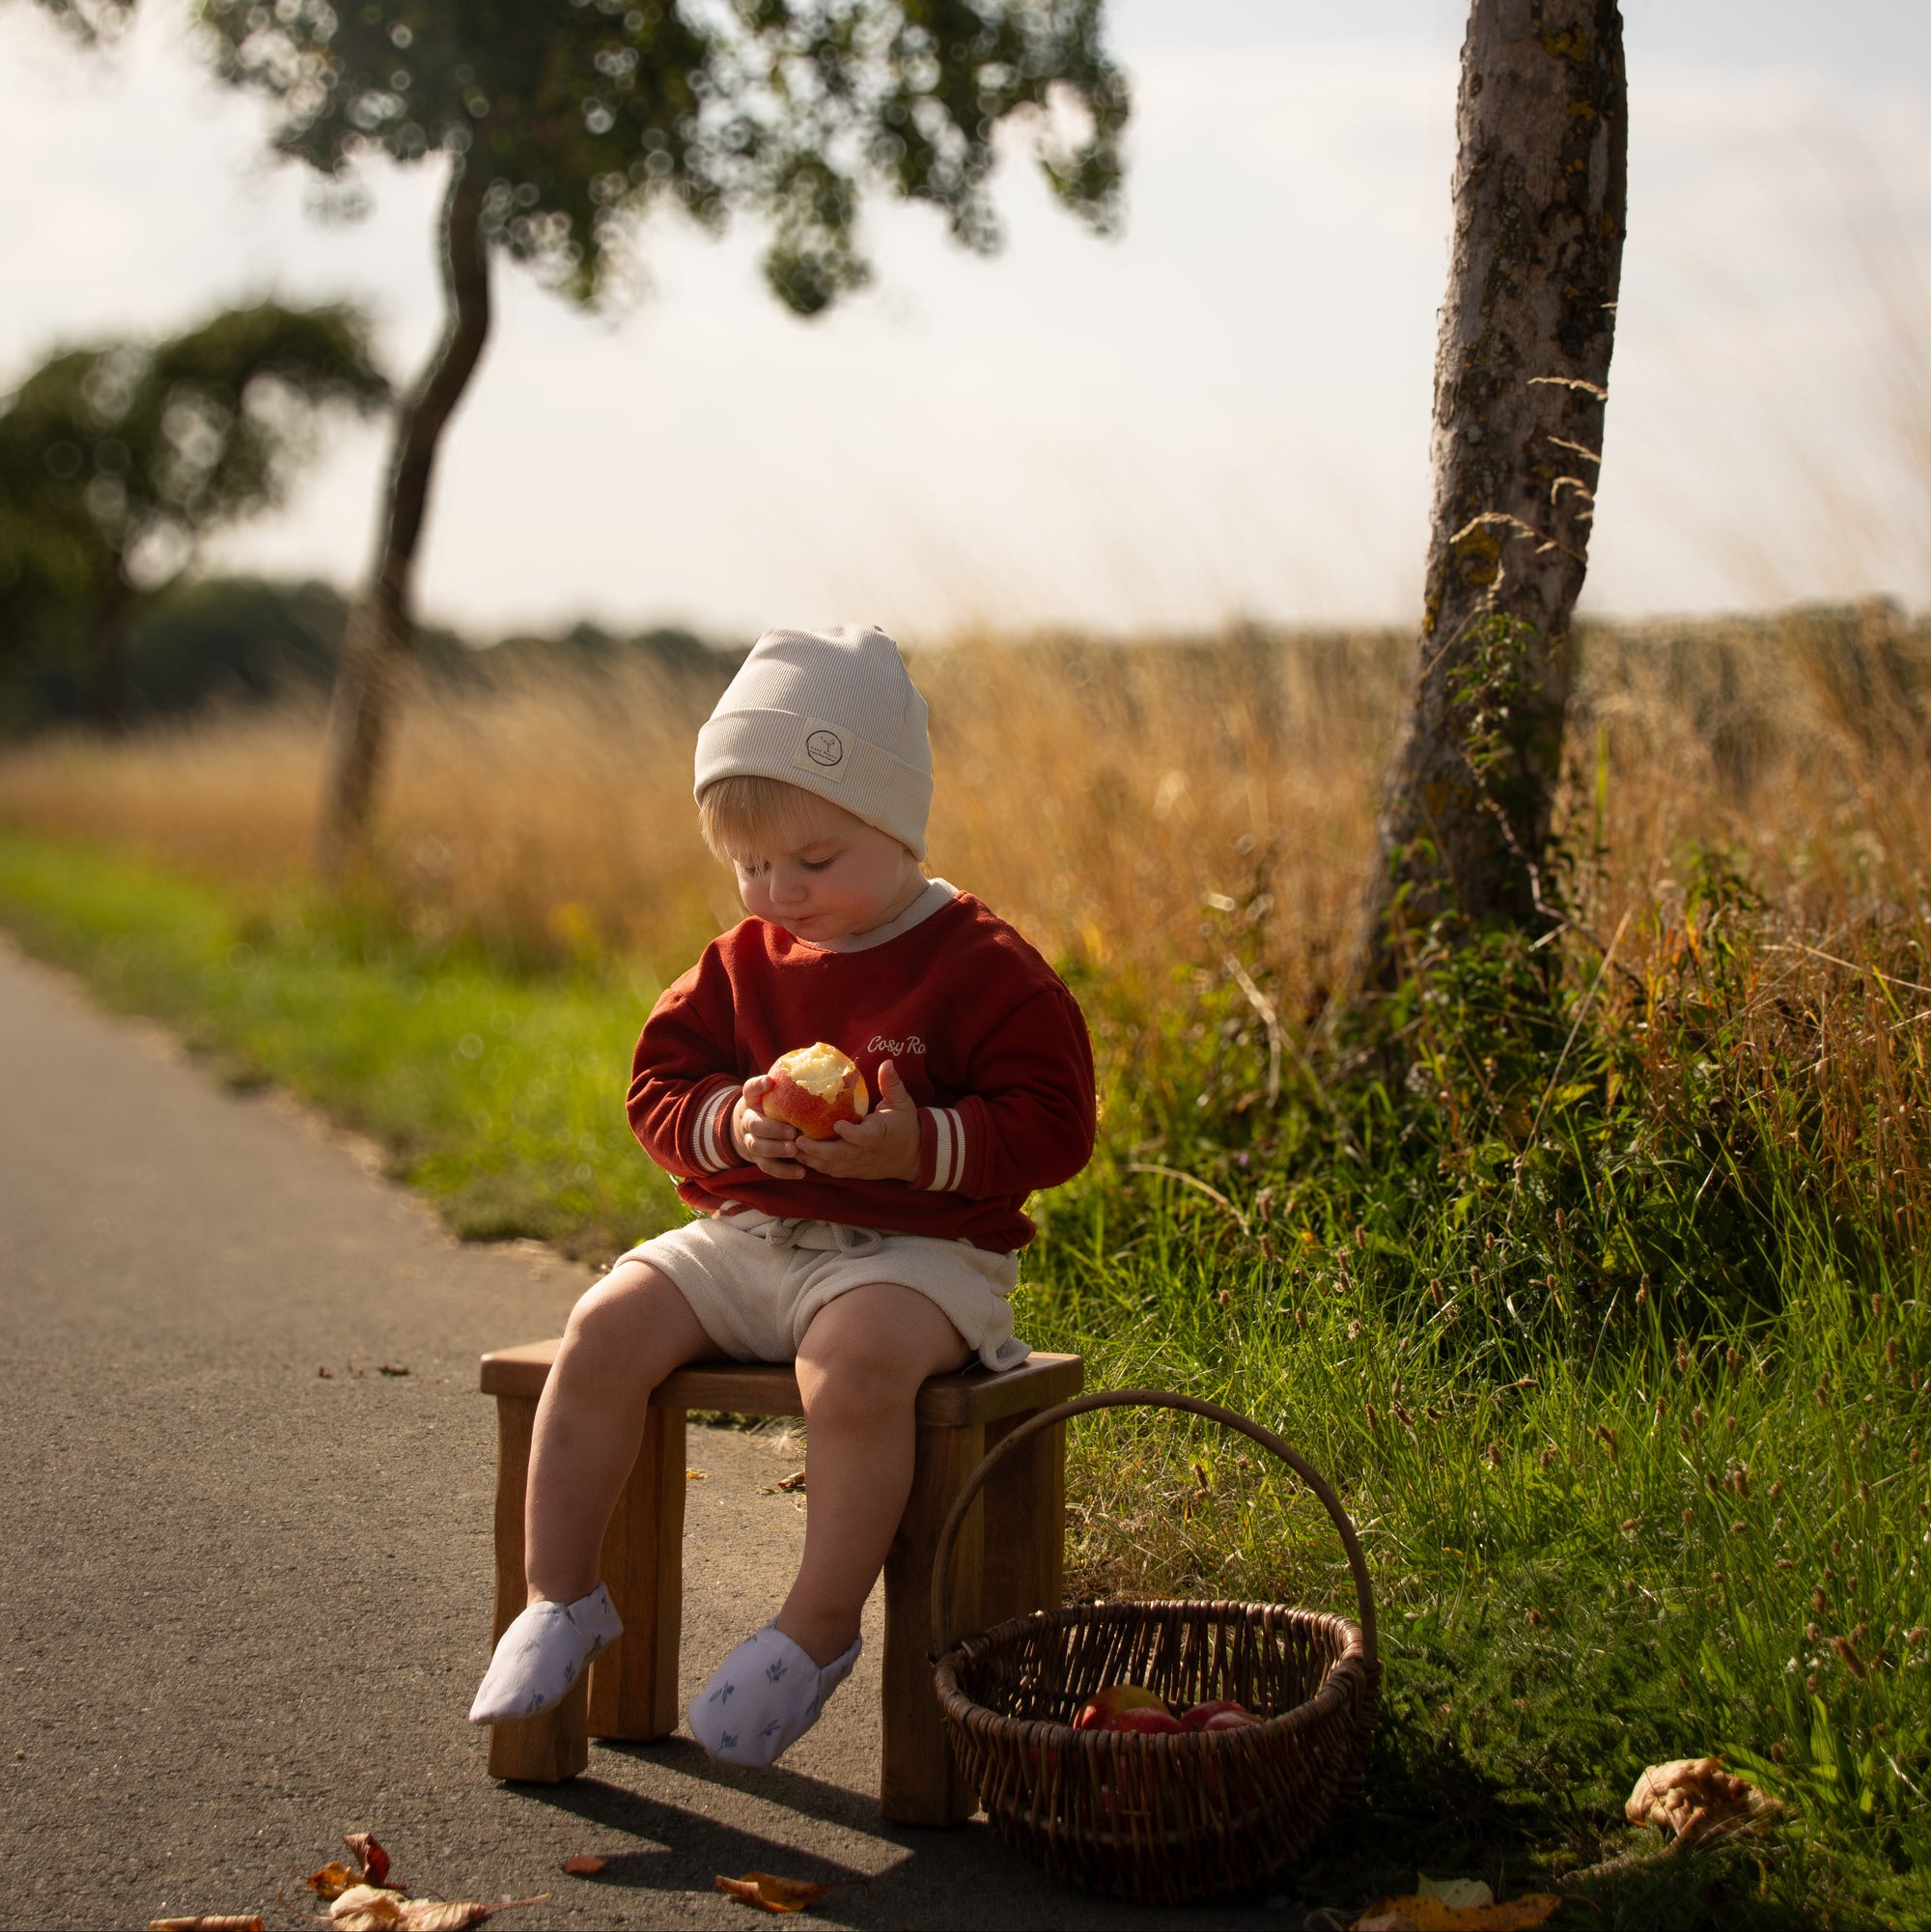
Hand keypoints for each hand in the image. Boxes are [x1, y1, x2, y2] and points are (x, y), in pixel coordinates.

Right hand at [731, 1075, 806, 1179]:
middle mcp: (748, 1120)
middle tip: (792, 1131)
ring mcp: (751, 1141)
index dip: (757, 1086)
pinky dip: (784, 1171)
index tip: (768, 1081)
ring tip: (794, 1150)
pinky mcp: (759, 1159)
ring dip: (776, 1149)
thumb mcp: (778, 1093)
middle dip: (772, 1129)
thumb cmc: (775, 1107)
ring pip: (757, 1147)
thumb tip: (828, 1064)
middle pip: (754, 1124)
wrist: (752, 1130)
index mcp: (753, 1101)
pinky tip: (801, 1172)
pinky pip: (768, 1167)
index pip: (750, 1089)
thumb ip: (792, 1084)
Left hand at [791, 1058, 921, 1183]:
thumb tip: (886, 1062)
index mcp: (879, 1135)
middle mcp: (867, 1153)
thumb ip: (892, 1084)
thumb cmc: (904, 1124)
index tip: (837, 1125)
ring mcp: (858, 1164)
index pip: (865, 1137)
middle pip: (841, 1156)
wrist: (914, 1155)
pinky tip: (799, 1154)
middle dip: (818, 1150)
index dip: (851, 1134)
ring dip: (811, 1159)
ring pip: (832, 1166)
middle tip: (798, 1140)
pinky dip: (815, 1165)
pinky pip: (831, 1171)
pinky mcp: (852, 1171)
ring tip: (790, 1146)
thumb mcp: (902, 1102)